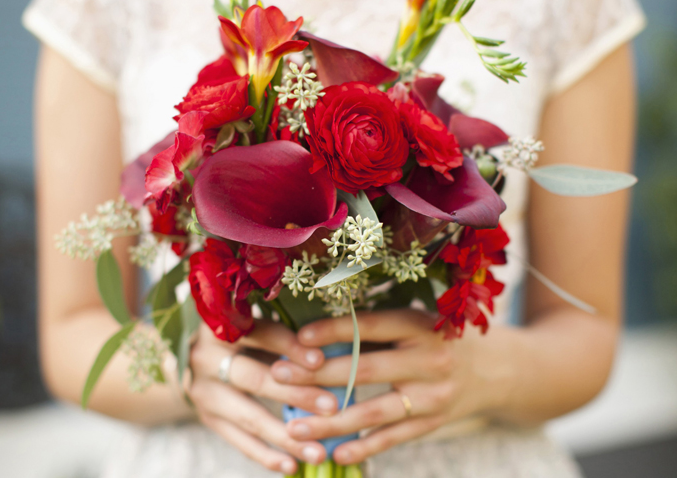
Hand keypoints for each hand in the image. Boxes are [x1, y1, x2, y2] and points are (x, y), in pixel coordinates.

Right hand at [188, 321, 340, 472]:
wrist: (194, 355)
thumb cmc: (241, 334)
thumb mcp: (255, 325)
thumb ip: (282, 336)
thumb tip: (328, 352)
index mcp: (222, 325)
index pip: (262, 336)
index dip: (292, 347)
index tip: (321, 361)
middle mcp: (206, 357)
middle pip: (256, 379)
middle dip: (297, 394)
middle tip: (332, 407)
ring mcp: (203, 391)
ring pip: (250, 417)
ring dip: (287, 437)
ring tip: (319, 451)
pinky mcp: (206, 417)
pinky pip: (239, 441)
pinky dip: (266, 456)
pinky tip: (292, 466)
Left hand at [269, 309, 512, 465]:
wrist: (495, 369)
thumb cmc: (440, 337)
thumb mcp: (415, 320)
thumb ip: (376, 325)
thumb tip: (317, 330)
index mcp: (419, 325)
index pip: (370, 327)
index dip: (332, 331)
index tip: (298, 338)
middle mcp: (428, 360)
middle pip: (365, 369)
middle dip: (317, 374)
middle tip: (277, 375)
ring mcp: (432, 396)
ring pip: (374, 412)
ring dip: (330, 420)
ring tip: (294, 426)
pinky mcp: (432, 423)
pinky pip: (393, 438)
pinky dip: (363, 446)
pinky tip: (335, 452)